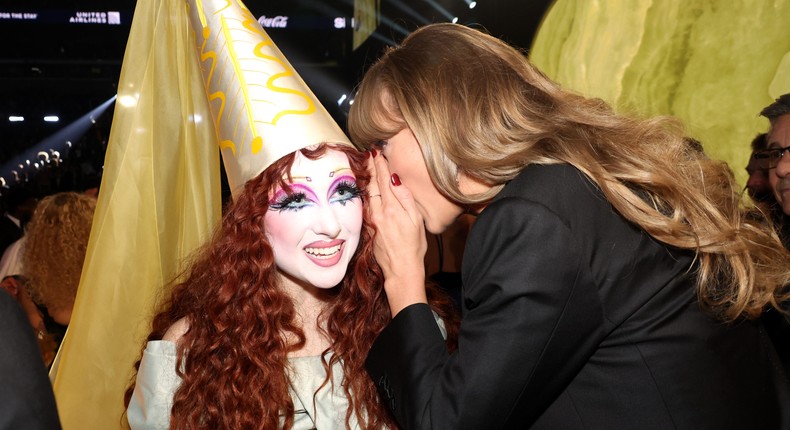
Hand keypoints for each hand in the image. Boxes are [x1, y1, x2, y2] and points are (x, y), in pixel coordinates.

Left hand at [366, 151, 427, 315]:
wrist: (401, 270)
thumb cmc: (414, 247)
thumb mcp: (416, 221)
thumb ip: (406, 198)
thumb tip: (395, 180)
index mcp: (391, 208)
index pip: (384, 181)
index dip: (381, 165)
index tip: (377, 152)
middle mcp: (378, 212)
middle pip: (373, 185)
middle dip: (371, 167)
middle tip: (369, 153)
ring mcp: (372, 220)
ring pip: (368, 194)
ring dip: (367, 178)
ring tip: (366, 165)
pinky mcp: (369, 227)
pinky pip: (367, 204)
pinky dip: (366, 192)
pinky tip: (366, 188)